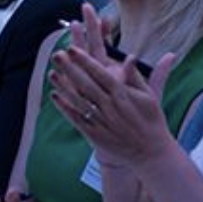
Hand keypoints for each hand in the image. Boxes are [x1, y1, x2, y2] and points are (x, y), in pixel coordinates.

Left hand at [51, 42, 175, 167]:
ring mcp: (102, 121)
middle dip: (70, 69)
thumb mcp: (149, 96)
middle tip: (56, 54)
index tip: (72, 48)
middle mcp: (110, 107)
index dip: (85, 61)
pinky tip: (54, 96)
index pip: (100, 74)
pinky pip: (77, 119)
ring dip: (63, 86)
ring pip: (78, 101)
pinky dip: (65, 108)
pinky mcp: (95, 135)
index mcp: (123, 95)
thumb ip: (135, 76)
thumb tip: (130, 56)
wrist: (151, 153)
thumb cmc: (151, 120)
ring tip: (51, 72)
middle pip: (86, 84)